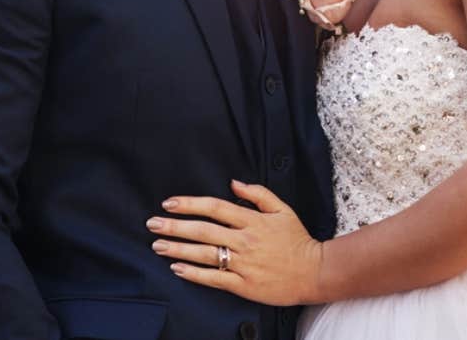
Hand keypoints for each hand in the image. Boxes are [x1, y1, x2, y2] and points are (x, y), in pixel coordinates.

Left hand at [146, 180, 323, 306]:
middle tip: (152, 223)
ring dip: (178, 249)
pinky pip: (213, 278)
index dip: (190, 203)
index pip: (215, 207)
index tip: (169, 202)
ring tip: (157, 245)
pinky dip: (193, 274)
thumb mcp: (281, 208)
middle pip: (203, 230)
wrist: (313, 271)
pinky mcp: (243, 285)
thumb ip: (257, 193)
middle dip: (175, 226)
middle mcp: (245, 240)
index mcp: (252, 220)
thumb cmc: (296, 239)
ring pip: (204, 254)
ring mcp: (243, 263)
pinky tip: (177, 268)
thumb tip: (233, 182)